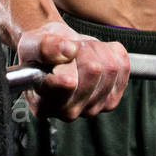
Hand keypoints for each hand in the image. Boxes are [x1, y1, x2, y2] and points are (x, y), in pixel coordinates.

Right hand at [15, 21, 129, 120]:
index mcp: (43, 104)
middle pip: (94, 70)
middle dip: (84, 49)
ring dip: (97, 49)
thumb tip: (68, 50)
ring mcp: (92, 108)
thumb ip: (44, 47)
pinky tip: (96, 54)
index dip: (70, 66)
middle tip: (71, 47)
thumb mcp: (32, 43)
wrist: (57, 52)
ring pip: (110, 67)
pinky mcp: (111, 100)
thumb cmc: (41, 51)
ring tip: (81, 51)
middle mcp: (67, 112)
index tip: (67, 54)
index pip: (66, 86)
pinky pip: (123, 66)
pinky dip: (111, 52)